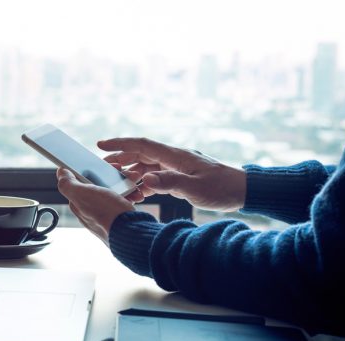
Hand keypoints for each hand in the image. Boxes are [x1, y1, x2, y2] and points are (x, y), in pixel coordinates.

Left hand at [56, 168, 135, 244]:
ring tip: (133, 182)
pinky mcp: (118, 217)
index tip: (103, 165)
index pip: (81, 180)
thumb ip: (68, 184)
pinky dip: (131, 196)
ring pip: (114, 191)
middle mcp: (90, 209)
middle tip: (123, 172)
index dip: (91, 169)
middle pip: (99, 184)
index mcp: (78, 203)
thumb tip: (60, 173)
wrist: (131, 233)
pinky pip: (124, 201)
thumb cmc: (107, 214)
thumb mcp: (83, 194)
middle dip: (112, 176)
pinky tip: (136, 195)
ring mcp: (105, 213)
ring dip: (125, 184)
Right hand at [100, 137, 246, 211]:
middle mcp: (174, 159)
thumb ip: (169, 183)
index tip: (100, 145)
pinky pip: (157, 178)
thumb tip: (144, 179)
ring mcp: (177, 168)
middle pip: (141, 154)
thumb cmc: (222, 188)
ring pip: (147, 166)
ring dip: (131, 172)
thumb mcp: (195, 188)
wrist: (244, 191)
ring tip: (116, 182)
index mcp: (175, 156)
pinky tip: (137, 193)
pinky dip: (145, 184)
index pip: (141, 145)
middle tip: (102, 167)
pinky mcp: (182, 178)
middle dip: (120, 159)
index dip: (119, 144)